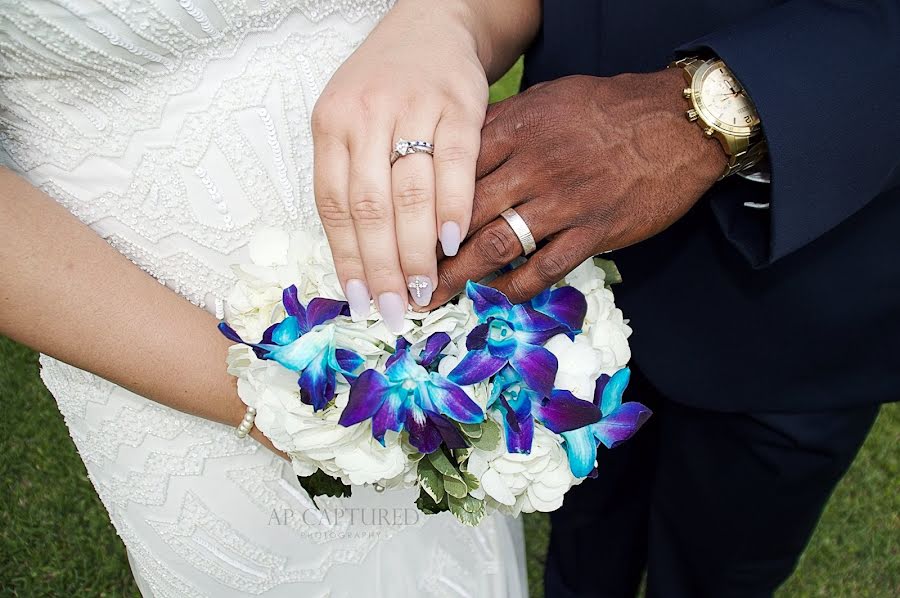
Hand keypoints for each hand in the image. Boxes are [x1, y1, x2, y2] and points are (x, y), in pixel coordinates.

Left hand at [311, 0, 488, 330]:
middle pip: (370, 207)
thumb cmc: (386, 86)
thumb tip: (360, 258)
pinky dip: (454, 207)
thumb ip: (350, 177)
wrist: (431, 28)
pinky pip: (456, 164)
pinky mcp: (458, 104)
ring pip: (409, 193)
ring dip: (416, 249)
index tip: (360, 300)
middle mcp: (365, 114)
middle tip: (395, 309)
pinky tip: (454, 242)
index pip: (333, 205)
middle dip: (382, 267)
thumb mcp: (349, 121)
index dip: (347, 258)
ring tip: (423, 289)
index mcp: (331, 124)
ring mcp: (413, 108)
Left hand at [428, 69, 726, 305]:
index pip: (453, 169)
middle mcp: (535, 165)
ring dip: (460, 276)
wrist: (679, 122)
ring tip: (433, 297)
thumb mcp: (547, 99)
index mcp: (518, 128)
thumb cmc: (607, 109)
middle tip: (401, 275)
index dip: (419, 204)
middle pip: (464, 212)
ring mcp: (565, 201)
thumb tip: (454, 152)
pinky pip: (545, 268)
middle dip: (427, 250)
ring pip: (497, 243)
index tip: (394, 228)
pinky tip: (494, 297)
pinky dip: (515, 287)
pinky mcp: (594, 231)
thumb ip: (501, 125)